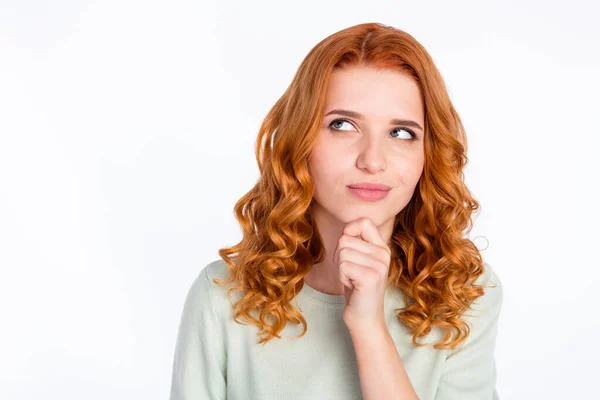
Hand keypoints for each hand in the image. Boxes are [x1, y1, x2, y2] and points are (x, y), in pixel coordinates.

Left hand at [335, 217, 391, 331]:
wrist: (366, 319)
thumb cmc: (357, 289)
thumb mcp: (359, 262)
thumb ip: (356, 243)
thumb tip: (346, 229)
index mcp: (382, 248)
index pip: (364, 222)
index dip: (349, 231)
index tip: (348, 248)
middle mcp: (384, 254)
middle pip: (345, 239)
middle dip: (340, 257)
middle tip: (351, 273)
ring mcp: (379, 266)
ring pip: (342, 252)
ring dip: (341, 269)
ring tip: (353, 280)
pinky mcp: (370, 277)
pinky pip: (343, 266)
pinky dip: (342, 278)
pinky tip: (353, 287)